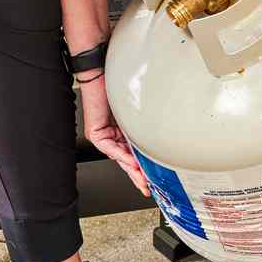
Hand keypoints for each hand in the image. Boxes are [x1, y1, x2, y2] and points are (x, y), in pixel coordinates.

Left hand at [78, 73, 148, 195]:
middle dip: (138, 175)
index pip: (134, 152)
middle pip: (126, 160)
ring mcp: (104, 135)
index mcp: (123, 131)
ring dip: (132, 170)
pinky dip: (123, 156)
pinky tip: (132, 163)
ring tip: (143, 180)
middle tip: (148, 187)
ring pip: (119, 157)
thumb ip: (145, 123)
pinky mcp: (97, 133)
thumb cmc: (119, 86)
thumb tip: (164, 128)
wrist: (101, 74)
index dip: (143, 166)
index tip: (153, 177)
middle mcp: (113, 135)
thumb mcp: (137, 110)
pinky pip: (111, 149)